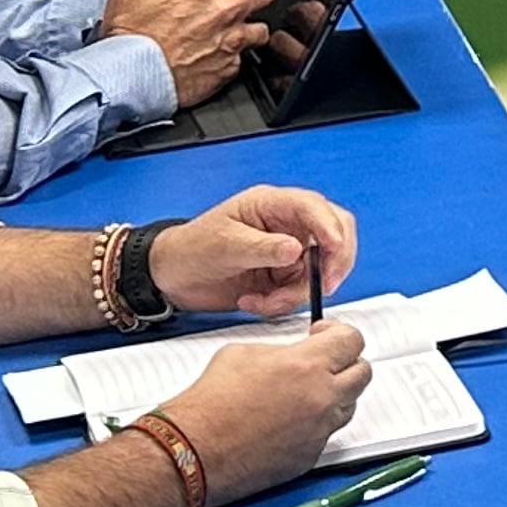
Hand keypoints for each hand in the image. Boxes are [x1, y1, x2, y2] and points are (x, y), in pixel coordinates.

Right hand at [98, 0, 271, 105]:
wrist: (129, 77)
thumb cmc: (129, 36)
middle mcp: (224, 12)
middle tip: (230, 3)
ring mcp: (231, 42)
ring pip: (259, 30)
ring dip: (246, 29)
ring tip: (225, 34)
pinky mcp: (229, 69)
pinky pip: (242, 59)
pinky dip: (231, 58)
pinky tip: (213, 58)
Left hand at [151, 185, 357, 316]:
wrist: (171, 277)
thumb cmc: (191, 248)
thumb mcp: (224, 245)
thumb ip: (262, 248)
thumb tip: (297, 249)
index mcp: (272, 204)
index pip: (315, 208)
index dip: (331, 228)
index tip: (334, 251)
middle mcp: (287, 225)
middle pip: (334, 234)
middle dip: (333, 262)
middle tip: (323, 285)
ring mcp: (288, 250)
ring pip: (320, 269)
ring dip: (298, 291)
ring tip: (266, 300)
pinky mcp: (284, 275)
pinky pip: (301, 290)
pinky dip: (284, 302)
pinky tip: (257, 301)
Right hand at [162, 324, 372, 504]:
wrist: (191, 450)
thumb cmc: (207, 404)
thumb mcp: (243, 353)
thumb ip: (281, 350)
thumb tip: (294, 354)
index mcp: (307, 365)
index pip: (352, 340)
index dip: (339, 334)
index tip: (325, 335)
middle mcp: (322, 398)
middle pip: (362, 373)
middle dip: (345, 363)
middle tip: (325, 362)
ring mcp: (319, 430)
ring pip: (348, 406)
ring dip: (334, 396)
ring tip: (305, 393)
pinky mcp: (309, 457)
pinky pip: (326, 434)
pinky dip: (315, 425)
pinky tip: (290, 421)